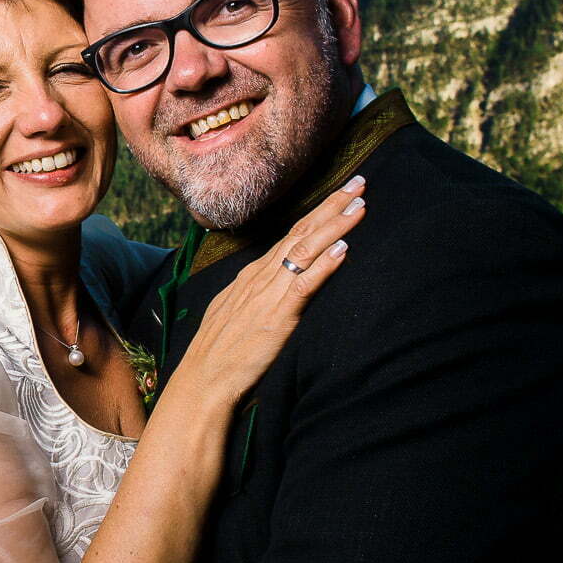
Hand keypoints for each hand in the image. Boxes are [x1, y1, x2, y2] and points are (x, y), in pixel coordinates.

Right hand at [163, 174, 367, 407]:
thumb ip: (256, 296)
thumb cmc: (219, 354)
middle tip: (359, 182)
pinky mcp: (277, 316)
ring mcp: (269, 294)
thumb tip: (276, 287)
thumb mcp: (235, 313)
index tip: (341, 195)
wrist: (203, 380)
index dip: (317, 213)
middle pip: (302, 232)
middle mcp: (262, 277)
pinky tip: (342, 248)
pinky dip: (325, 265)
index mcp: (253, 275)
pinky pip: (305, 285)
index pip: (291, 235)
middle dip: (332, 206)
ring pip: (306, 250)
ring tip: (359, 205)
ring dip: (335, 226)